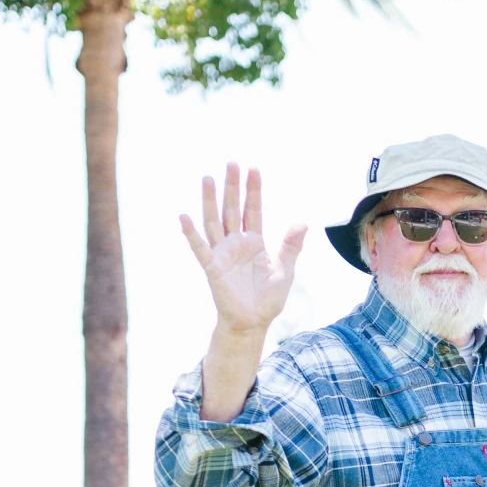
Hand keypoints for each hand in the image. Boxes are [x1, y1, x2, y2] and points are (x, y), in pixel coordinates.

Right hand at [180, 162, 305, 339]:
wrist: (253, 323)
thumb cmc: (268, 299)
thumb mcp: (285, 271)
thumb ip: (291, 247)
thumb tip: (303, 222)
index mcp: (255, 242)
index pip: (253, 210)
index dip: (253, 190)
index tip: (253, 169)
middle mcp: (236, 243)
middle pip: (233, 209)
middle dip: (232, 186)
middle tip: (231, 163)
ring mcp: (223, 253)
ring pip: (214, 221)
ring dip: (210, 201)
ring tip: (208, 178)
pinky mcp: (212, 267)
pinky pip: (200, 248)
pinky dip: (191, 233)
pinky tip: (184, 216)